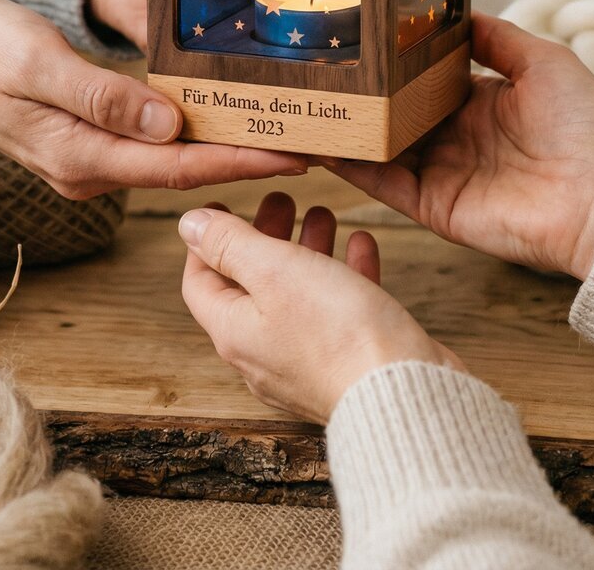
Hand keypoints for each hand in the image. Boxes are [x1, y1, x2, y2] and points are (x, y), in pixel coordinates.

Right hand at [0, 0, 305, 196]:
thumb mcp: (36, 63)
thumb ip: (101, 96)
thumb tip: (168, 124)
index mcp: (79, 157)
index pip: (179, 165)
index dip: (242, 161)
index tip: (298, 152)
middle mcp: (89, 171)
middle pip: (186, 170)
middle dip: (250, 160)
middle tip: (316, 145)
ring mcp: (89, 162)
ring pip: (173, 161)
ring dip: (227, 150)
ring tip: (287, 132)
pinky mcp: (90, 145)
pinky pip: (153, 147)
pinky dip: (195, 136)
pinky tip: (228, 120)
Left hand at [180, 193, 460, 423]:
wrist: (404, 393)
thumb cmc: (338, 334)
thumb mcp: (275, 270)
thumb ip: (230, 244)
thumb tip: (188, 225)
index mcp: (235, 331)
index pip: (201, 283)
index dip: (207, 242)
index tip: (224, 207)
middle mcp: (264, 352)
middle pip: (251, 285)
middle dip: (264, 237)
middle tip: (281, 201)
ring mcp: (306, 361)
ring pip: (297, 294)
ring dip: (306, 250)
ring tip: (322, 214)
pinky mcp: (347, 362)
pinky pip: (338, 310)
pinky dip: (345, 272)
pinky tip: (361, 243)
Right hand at [326, 13, 593, 280]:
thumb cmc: (587, 126)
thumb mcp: (543, 60)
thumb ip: (496, 37)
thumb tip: (457, 11)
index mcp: (480, 102)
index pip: (423, 81)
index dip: (392, 67)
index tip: (357, 44)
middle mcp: (456, 137)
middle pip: (394, 114)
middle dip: (361, 99)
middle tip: (317, 73)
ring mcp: (443, 173)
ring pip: (380, 148)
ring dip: (348, 130)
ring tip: (306, 106)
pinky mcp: (434, 206)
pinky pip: (384, 184)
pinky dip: (353, 167)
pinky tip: (325, 143)